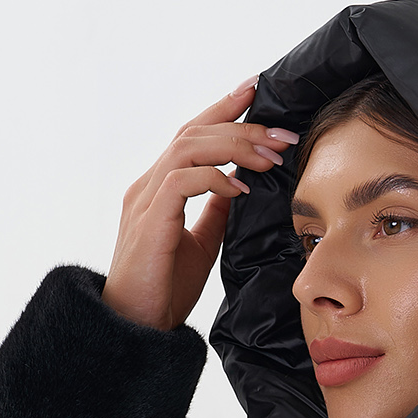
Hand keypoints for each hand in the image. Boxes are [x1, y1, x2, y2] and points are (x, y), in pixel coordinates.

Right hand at [100, 80, 298, 330]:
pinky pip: (182, 181)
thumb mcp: (200, 243)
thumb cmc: (163, 288)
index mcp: (159, 187)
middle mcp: (149, 184)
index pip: (192, 134)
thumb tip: (240, 184)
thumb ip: (214, 210)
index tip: (256, 91)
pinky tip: (241, 190)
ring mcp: (145, 199)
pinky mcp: (150, 220)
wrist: (135, 326)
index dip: (223, 109)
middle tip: (282, 133)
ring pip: (187, 147)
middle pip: (194, 132)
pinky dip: (215, 178)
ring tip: (270, 158)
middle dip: (242, 126)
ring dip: (234, 147)